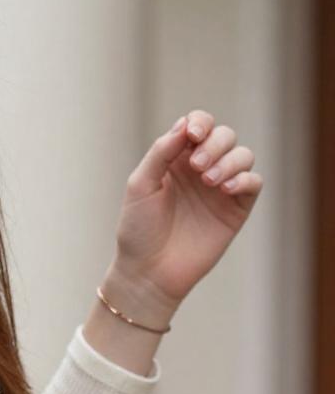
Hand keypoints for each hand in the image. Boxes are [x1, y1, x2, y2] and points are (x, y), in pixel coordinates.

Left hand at [109, 108, 263, 309]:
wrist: (149, 270)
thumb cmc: (139, 227)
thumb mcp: (141, 184)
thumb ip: (161, 153)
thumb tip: (184, 125)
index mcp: (174, 159)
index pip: (196, 126)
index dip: (200, 123)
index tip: (192, 136)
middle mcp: (199, 169)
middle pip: (224, 135)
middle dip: (215, 143)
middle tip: (197, 167)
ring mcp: (219, 188)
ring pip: (243, 155)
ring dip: (230, 160)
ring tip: (209, 181)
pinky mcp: (235, 209)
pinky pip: (253, 182)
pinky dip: (245, 179)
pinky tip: (226, 189)